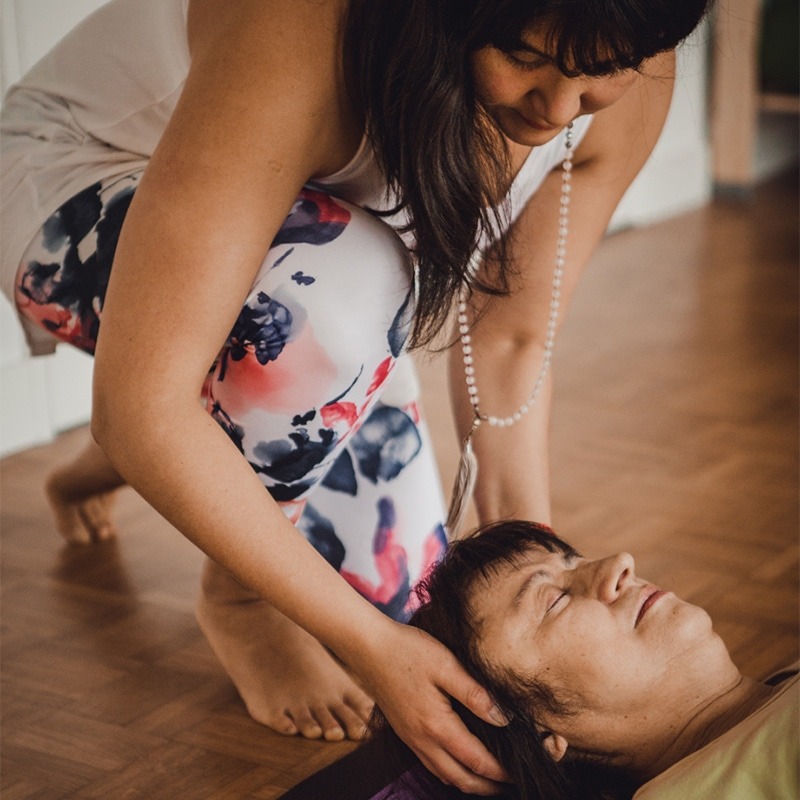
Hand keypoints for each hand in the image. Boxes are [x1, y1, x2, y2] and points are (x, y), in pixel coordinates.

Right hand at [359, 621, 509, 794]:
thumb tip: (504, 719)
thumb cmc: (408, 651)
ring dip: (468, 782)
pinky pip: (429, 764)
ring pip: (443, 775)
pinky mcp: (404, 731)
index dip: (500, 771)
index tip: (519, 773)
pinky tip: (457, 762)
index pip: (476, 760)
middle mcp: (422, 739)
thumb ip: (475, 694)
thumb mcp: (446, 664)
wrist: (368, 647)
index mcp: (436, 725)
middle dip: (486, 786)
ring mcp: (410, 738)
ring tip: (488, 780)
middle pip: (459, 778)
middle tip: (510, 784)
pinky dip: (448, 773)